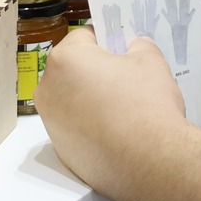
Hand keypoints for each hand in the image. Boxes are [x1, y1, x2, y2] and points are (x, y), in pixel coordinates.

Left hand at [36, 26, 188, 200]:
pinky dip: (92, 128)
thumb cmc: (147, 107)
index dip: (107, 41)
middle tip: (125, 81)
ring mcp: (52, 124)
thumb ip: (139, 47)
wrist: (150, 163)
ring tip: (125, 110)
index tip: (122, 51)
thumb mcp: (151, 61)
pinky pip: (76, 129)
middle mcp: (48, 90)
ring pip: (73, 100)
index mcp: (65, 60)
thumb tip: (136, 48)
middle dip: (96, 72)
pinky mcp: (62, 151)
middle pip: (73, 70)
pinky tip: (118, 134)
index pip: (84, 37)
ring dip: (92, 101)